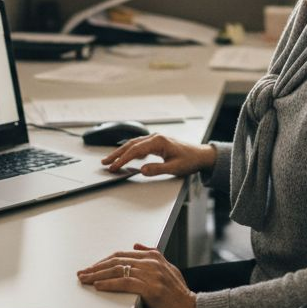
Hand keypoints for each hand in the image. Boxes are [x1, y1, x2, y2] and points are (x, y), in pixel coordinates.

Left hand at [77, 244, 197, 307]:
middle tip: (82, 273)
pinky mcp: (151, 290)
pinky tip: (98, 286)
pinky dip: (109, 284)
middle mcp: (152, 264)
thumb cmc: (180, 297)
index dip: (104, 261)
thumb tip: (137, 245)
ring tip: (85, 279)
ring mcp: (152, 276)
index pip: (122, 255)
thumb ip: (154, 256)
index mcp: (155, 258)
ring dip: (98, 275)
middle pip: (117, 261)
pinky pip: (124, 283)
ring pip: (118, 271)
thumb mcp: (170, 270)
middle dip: (96, 267)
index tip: (91, 268)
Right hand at [101, 134, 215, 176]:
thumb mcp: (174, 168)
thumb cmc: (190, 160)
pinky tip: (127, 157)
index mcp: (158, 141)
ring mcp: (155, 139)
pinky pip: (139, 145)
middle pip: (131, 145)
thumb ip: (157, 169)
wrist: (201, 155)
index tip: (114, 167)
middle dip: (117, 154)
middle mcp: (155, 137)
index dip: (122, 159)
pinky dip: (130, 151)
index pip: (135, 150)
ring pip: (134, 144)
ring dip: (122, 152)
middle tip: (105, 162)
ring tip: (111, 160)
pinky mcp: (157, 143)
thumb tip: (142, 170)